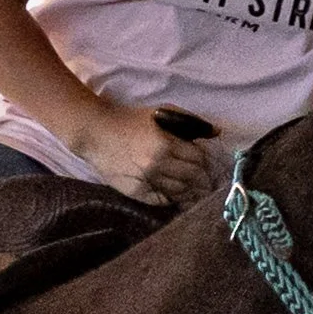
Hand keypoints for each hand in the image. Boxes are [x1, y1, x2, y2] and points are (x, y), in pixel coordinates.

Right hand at [74, 104, 214, 206]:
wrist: (96, 133)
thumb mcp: (161, 113)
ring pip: (180, 192)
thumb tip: (217, 132)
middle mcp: (157, 165)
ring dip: (192, 192)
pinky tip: (180, 197)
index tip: (210, 165)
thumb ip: (190, 121)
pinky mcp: (137, 192)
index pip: (198, 159)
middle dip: (204, 180)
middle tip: (209, 183)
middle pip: (192, 177)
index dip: (207, 163)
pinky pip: (164, 200)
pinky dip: (175, 199)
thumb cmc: (130, 120)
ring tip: (198, 192)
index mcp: (165, 144)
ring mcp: (147, 181)